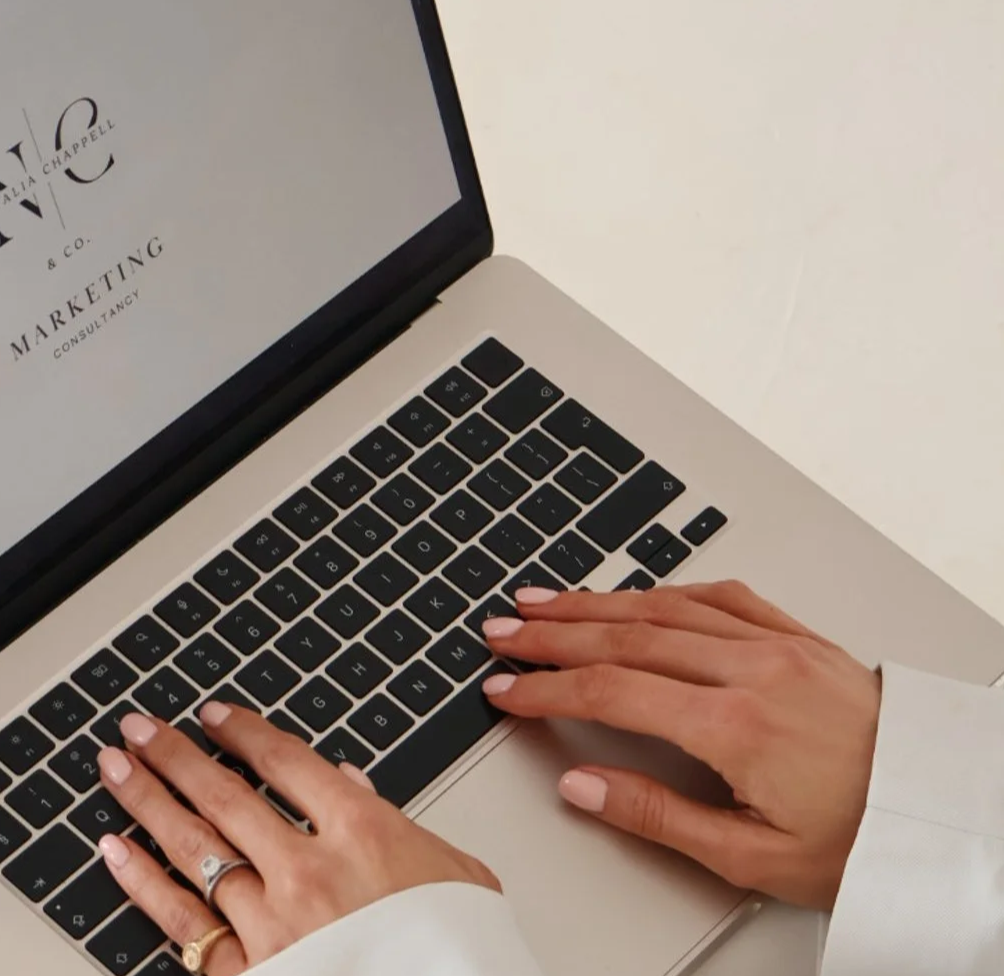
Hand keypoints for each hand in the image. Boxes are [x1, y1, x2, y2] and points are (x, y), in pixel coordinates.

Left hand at [95, 705, 499, 974]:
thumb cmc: (459, 955)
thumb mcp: (453, 874)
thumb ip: (392, 820)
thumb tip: (346, 780)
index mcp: (364, 833)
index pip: (286, 762)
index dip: (241, 733)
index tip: (212, 717)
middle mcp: (310, 871)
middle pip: (225, 795)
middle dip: (174, 755)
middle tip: (139, 728)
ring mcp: (273, 924)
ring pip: (194, 848)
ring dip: (147, 801)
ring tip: (115, 769)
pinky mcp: (250, 973)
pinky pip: (181, 919)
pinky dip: (142, 881)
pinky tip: (114, 851)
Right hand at [482, 581, 879, 909]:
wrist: (943, 815)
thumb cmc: (862, 841)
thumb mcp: (754, 856)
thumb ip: (657, 814)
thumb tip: (582, 784)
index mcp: (736, 725)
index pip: (612, 691)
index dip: (547, 688)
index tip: (506, 689)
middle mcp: (754, 670)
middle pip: (627, 635)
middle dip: (554, 632)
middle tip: (504, 630)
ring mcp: (780, 646)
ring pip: (667, 606)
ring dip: (597, 602)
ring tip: (546, 601)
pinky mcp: (804, 638)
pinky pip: (723, 596)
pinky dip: (667, 591)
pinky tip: (639, 594)